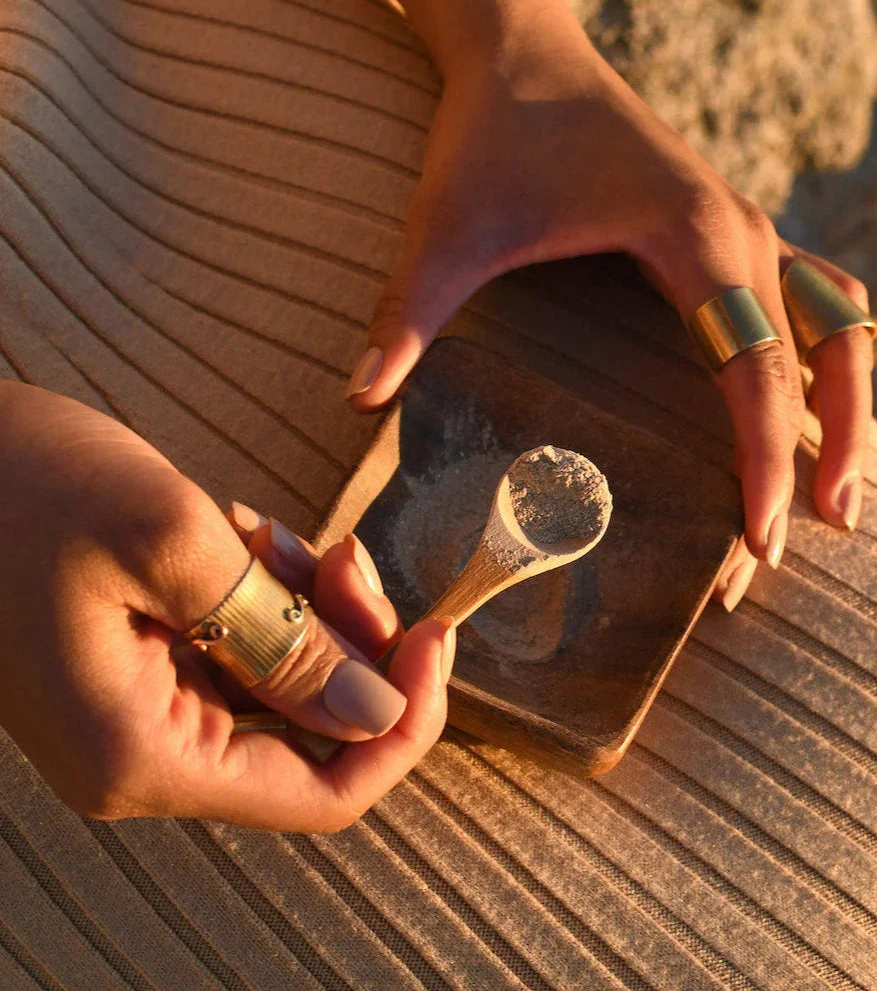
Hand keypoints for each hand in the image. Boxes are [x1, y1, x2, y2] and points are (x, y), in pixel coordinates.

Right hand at [0, 381, 454, 829]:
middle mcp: (145, 752)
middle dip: (350, 639)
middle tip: (341, 554)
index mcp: (143, 753)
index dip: (400, 722)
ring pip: (287, 683)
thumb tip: (379, 712)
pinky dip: (267, 594)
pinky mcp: (147, 667)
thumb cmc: (25, 485)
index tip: (434, 637)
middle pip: (315, 731)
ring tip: (266, 535)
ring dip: (304, 605)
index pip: (324, 793)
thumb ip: (285, 640)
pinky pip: (248, 649)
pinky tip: (240, 540)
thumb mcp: (170, 543)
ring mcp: (144, 711)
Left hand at [346, 0, 872, 609]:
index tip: (759, 541)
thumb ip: (408, 315)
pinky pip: (807, 299)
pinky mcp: (726, 230)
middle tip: (828, 528)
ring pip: (837, 322)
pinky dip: (819, 361)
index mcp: (695, 236)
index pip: (755, 368)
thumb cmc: (490, 133)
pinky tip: (801, 414)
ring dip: (847, 404)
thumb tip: (359, 402)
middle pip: (827, 350)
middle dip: (835, 444)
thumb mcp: (447, 229)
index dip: (764, 461)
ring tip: (836, 495)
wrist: (521, 50)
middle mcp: (741, 231)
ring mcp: (745, 226)